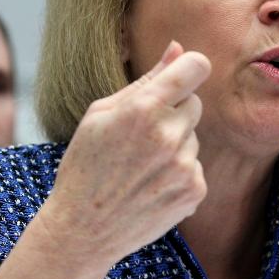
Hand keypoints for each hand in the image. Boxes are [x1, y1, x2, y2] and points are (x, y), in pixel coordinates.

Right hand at [37, 40, 211, 270]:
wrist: (82, 230)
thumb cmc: (85, 165)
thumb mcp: (101, 114)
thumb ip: (147, 79)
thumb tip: (178, 48)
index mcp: (143, 109)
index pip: (196, 67)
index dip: (190, 68)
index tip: (182, 76)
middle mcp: (168, 135)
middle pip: (194, 104)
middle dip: (174, 113)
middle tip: (141, 137)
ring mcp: (183, 166)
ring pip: (193, 137)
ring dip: (175, 145)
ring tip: (141, 167)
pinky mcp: (194, 191)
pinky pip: (195, 166)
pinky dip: (179, 173)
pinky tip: (151, 186)